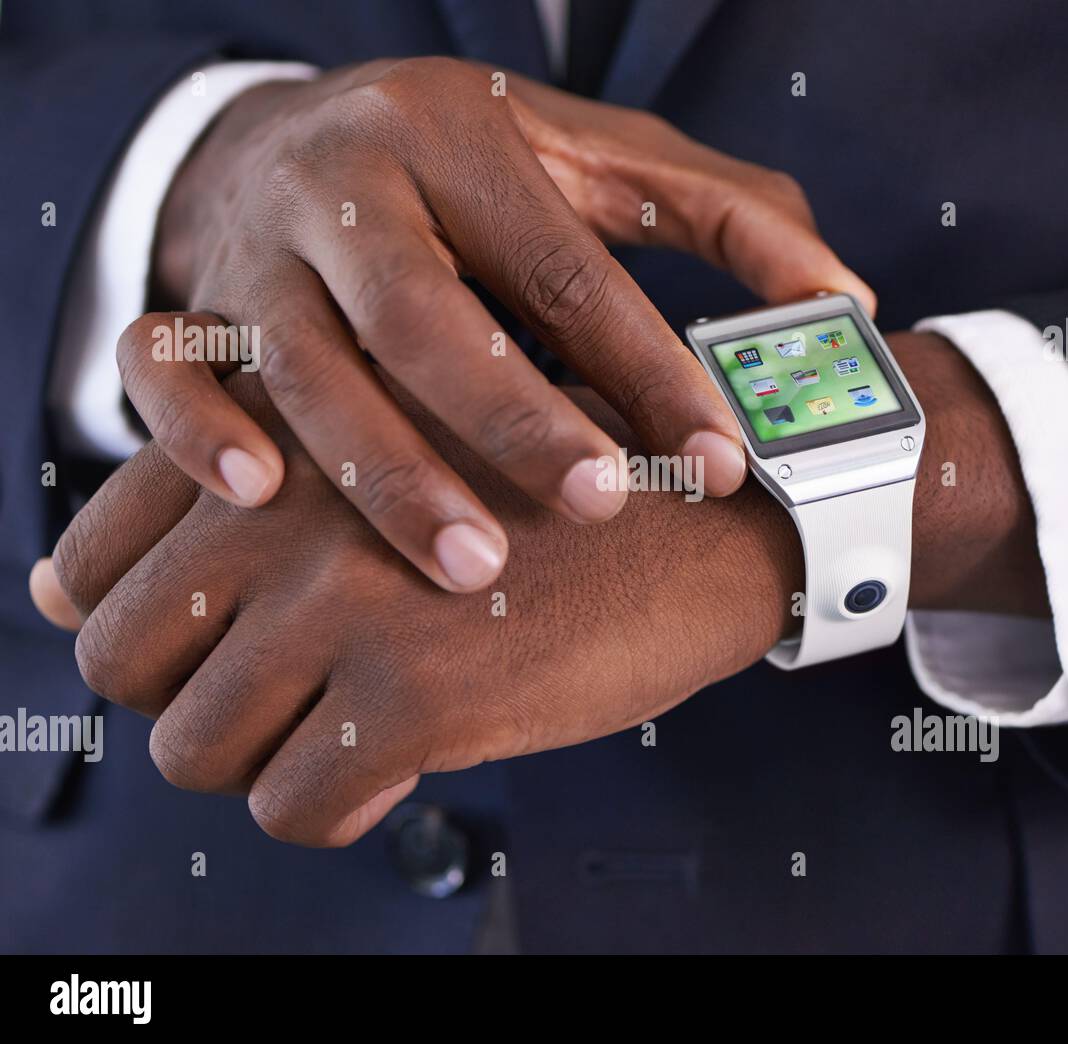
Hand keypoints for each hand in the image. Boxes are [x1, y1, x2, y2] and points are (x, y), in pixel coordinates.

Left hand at [36, 372, 801, 845]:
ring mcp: (344, 603)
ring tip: (346, 731)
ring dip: (262, 761)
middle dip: (190, 698)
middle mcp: (285, 510)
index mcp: (274, 436)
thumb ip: (243, 493)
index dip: (130, 624)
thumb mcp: (397, 436)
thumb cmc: (556, 484)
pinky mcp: (416, 696)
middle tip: (280, 698)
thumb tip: (59, 595)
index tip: (197, 649)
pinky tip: (398, 768)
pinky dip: (333, 809)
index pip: (92, 560)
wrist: (712, 517)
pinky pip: (293, 809)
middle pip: (121, 659)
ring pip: (194, 749)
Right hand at [129, 57, 874, 591]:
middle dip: (515, 420)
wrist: (293, 130)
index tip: (721, 458)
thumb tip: (849, 296)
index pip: (568, 269)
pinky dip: (197, 430)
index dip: (648, 365)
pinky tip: (256, 495)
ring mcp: (261, 251)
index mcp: (465, 143)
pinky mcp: (192, 302)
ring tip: (471, 568)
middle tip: (600, 506)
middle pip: (429, 314)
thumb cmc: (474, 166)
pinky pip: (167, 366)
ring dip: (384, 470)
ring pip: (308, 364)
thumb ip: (726, 217)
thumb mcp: (597, 163)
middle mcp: (354, 190)